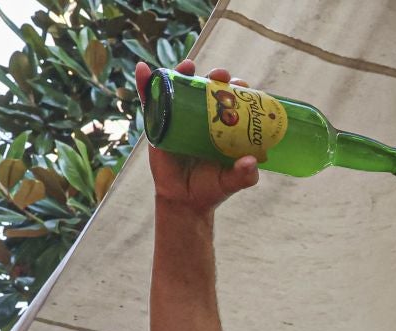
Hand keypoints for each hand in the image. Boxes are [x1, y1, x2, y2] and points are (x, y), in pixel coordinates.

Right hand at [135, 60, 260, 211]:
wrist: (184, 200)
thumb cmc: (211, 188)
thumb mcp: (231, 182)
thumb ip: (245, 175)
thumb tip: (251, 161)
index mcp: (223, 126)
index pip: (232, 101)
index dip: (237, 90)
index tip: (241, 85)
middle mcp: (202, 117)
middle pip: (209, 89)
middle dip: (216, 77)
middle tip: (220, 76)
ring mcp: (179, 117)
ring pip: (180, 88)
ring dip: (183, 72)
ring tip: (187, 66)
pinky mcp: (158, 122)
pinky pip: (150, 100)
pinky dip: (145, 83)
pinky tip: (144, 69)